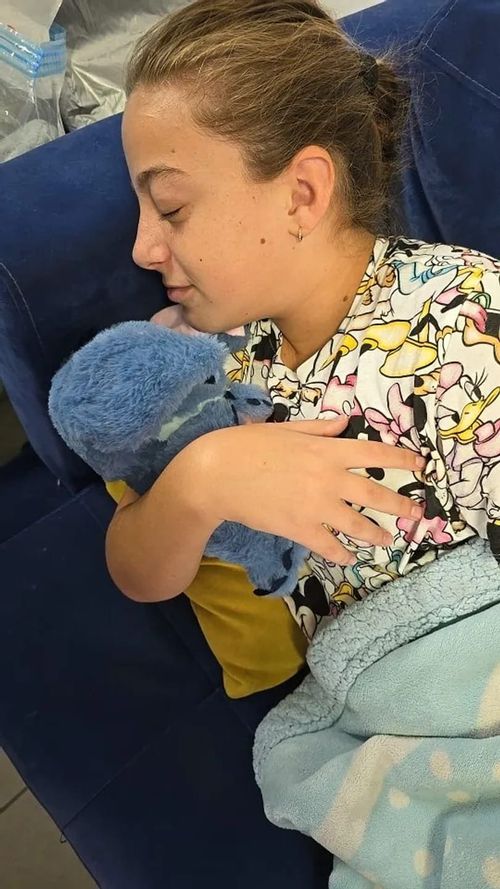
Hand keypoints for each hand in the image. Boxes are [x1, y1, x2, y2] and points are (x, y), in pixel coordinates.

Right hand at [186, 417, 425, 564]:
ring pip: (359, 525)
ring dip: (378, 534)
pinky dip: (343, 554)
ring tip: (388, 539)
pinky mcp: (300, 529)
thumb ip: (320, 428)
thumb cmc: (248, 446)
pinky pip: (330, 546)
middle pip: (376, 495)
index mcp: (327, 451)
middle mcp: (329, 479)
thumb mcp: (287, 429)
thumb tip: (346, 422)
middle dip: (401, 505)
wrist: (216, 475)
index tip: (421, 465)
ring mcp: (316, 507)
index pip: (376, 454)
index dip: (403, 460)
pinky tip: (350, 557)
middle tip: (418, 513)